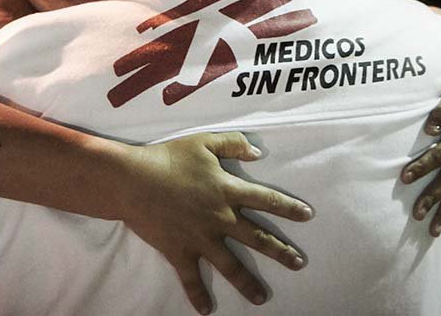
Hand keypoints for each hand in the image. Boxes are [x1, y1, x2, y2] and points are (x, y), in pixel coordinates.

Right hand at [119, 132, 312, 313]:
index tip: (308, 216)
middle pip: (257, 238)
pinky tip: (206, 310)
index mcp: (228, 190)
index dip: (289, 208)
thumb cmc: (168, 158)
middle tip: (299, 263)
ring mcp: (201, 238)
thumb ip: (232, 144)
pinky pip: (191, 278)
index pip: (267, 200)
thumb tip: (258, 153)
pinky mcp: (180, 251)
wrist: (133, 180)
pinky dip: (197, 296)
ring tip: (262, 298)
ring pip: (231, 265)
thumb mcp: (203, 142)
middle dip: (281, 251)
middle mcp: (220, 218)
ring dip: (248, 283)